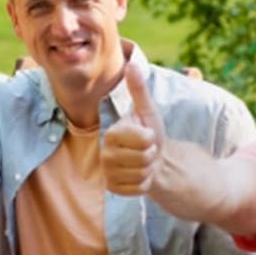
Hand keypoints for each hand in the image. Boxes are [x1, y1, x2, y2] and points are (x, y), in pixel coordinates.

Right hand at [101, 66, 164, 196]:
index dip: (151, 137)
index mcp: (110, 133)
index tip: (147, 134)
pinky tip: (141, 175)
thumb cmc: (149, 131)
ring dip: (149, 169)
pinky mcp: (113, 189)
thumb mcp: (147, 109)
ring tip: (143, 162)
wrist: (152, 159)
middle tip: (146, 150)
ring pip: (141, 175)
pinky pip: (139, 189)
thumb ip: (138, 89)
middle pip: (143, 158)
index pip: (142, 139)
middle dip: (151, 154)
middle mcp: (103, 153)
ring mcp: (107, 173)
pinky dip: (145, 183)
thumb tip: (131, 65)